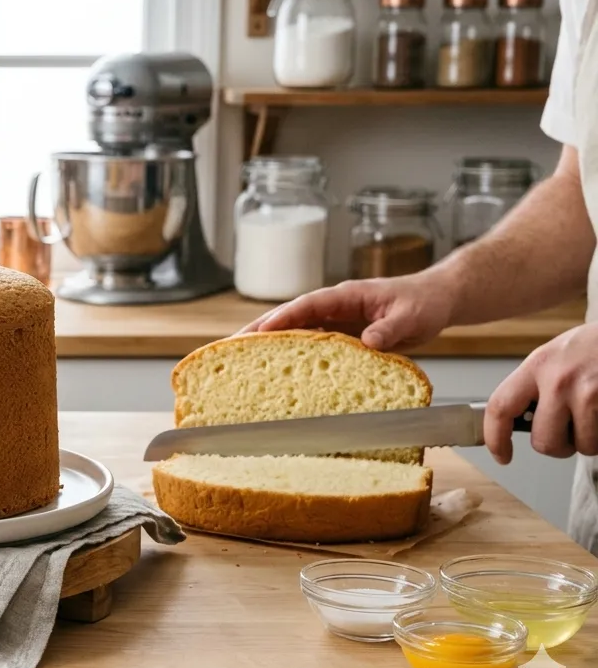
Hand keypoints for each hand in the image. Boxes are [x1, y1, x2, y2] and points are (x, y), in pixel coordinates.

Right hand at [238, 273, 458, 352]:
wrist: (437, 301)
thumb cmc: (424, 302)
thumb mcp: (411, 315)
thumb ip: (389, 328)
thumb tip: (368, 342)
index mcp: (345, 296)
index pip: (306, 305)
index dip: (281, 319)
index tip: (259, 332)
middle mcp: (334, 307)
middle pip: (289, 317)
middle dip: (259, 331)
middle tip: (230, 347)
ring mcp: (336, 321)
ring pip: (295, 332)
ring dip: (269, 345)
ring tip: (241, 361)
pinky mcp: (341, 335)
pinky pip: (311, 345)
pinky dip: (292, 355)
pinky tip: (278, 370)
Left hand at [485, 324, 597, 464]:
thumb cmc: (596, 345)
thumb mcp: (556, 354)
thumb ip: (536, 385)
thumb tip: (520, 420)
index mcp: (538, 365)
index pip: (500, 407)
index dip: (496, 438)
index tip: (501, 455)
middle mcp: (560, 380)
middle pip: (544, 442)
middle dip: (558, 446)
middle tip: (568, 434)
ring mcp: (590, 394)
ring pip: (583, 446)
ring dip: (590, 440)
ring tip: (595, 417)